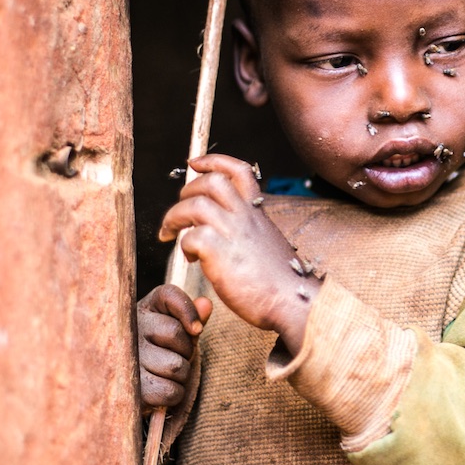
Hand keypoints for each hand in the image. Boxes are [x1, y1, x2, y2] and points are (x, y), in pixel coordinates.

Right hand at [137, 284, 211, 408]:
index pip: (169, 295)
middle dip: (186, 350)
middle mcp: (130, 329)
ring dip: (181, 375)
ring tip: (167, 371)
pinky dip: (175, 394)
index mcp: (146, 308)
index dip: (188, 311)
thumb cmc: (164, 350)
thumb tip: (206, 304)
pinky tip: (162, 387)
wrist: (138, 386)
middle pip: (174, 333)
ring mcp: (127, 359)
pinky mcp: (131, 388)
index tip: (196, 329)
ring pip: (175, 366)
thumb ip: (193, 316)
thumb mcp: (179, 329)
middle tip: (176, 355)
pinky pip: (169, 391)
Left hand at [158, 154, 318, 352]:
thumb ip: (247, 234)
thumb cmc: (281, 282)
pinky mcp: (222, 254)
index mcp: (257, 214)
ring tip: (170, 234)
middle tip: (178, 213)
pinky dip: (183, 245)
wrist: (294, 302)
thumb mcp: (266, 245)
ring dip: (174, 217)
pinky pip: (191, 236)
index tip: (194, 164)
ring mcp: (234, 233)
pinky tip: (189, 258)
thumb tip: (224, 236)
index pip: (239, 171)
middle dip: (186, 191)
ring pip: (194, 204)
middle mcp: (246, 218)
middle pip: (211, 181)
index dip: (213, 161)